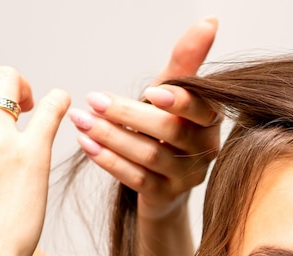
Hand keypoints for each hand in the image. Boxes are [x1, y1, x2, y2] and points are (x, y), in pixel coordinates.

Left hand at [68, 18, 220, 219]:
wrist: (162, 185)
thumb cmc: (164, 132)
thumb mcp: (172, 96)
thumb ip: (185, 64)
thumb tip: (209, 21)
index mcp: (211, 121)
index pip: (200, 109)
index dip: (180, 101)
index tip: (151, 90)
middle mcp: (205, 151)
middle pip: (170, 131)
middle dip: (129, 114)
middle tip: (94, 100)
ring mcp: (186, 178)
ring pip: (150, 156)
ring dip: (112, 137)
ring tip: (82, 121)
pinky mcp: (165, 197)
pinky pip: (136, 179)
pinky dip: (110, 162)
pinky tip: (87, 146)